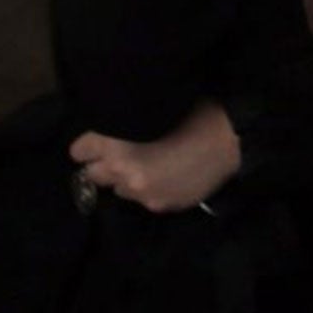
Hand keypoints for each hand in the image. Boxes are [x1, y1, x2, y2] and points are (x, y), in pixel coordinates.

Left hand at [70, 98, 241, 214]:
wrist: (233, 138)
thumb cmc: (196, 112)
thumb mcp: (155, 108)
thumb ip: (128, 121)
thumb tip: (115, 125)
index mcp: (115, 144)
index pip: (79, 151)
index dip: (90, 143)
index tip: (100, 139)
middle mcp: (122, 172)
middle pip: (92, 174)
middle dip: (104, 164)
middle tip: (122, 153)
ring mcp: (141, 193)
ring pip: (119, 189)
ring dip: (126, 178)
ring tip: (146, 165)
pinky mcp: (161, 205)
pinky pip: (143, 199)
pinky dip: (149, 189)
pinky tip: (167, 175)